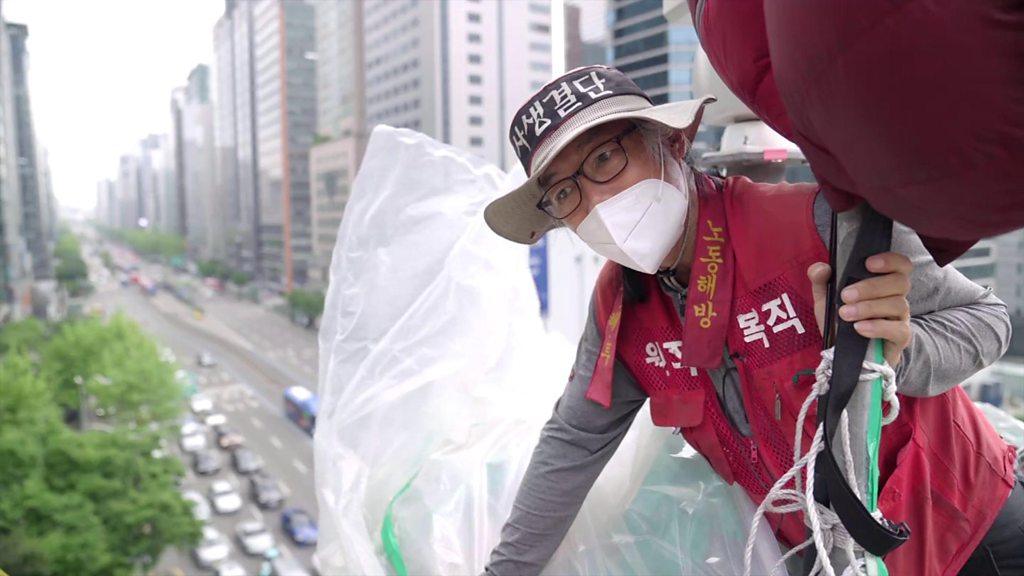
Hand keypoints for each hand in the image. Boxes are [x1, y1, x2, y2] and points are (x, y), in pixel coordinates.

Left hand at [807, 252, 912, 366]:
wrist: (847, 354)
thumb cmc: (841, 322)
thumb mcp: (826, 300)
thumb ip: (821, 281)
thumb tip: (820, 268)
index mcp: (883, 282)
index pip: (900, 264)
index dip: (890, 260)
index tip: (868, 263)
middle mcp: (896, 297)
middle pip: (900, 282)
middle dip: (871, 286)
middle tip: (845, 295)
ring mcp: (901, 318)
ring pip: (898, 304)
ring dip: (869, 307)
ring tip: (845, 314)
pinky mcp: (901, 338)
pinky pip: (899, 329)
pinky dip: (877, 327)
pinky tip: (859, 328)